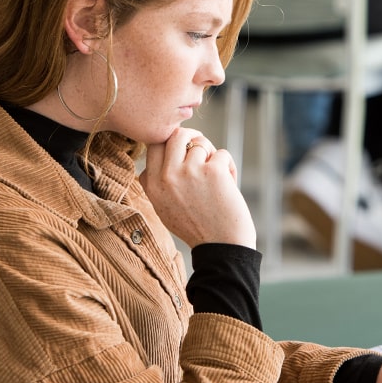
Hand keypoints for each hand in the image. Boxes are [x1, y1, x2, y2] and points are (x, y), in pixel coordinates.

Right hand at [139, 128, 256, 248]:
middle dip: (191, 136)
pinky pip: (222, 154)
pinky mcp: (213, 171)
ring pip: (201, 143)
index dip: (170, 143)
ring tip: (218, 177)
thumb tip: (162, 149)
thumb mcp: (164, 207)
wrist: (221, 247)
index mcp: (152, 185)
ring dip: (212, 156)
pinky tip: (229, 185)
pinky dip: (228, 167)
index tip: (182, 149)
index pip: (153, 145)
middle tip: (202, 145)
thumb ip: (158, 180)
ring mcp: (190, 172)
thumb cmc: (196, 227)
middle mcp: (167, 176)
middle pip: (176, 135)